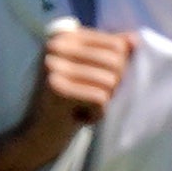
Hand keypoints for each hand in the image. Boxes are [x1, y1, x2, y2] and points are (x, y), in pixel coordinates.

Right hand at [0, 25, 134, 170]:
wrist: (37, 134)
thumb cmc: (69, 103)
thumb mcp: (89, 72)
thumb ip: (110, 53)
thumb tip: (135, 39)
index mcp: (64, 36)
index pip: (117, 45)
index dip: (117, 71)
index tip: (92, 83)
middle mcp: (55, 46)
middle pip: (116, 62)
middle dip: (111, 87)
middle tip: (87, 98)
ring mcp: (53, 66)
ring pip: (110, 82)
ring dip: (102, 102)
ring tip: (79, 106)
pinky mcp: (56, 89)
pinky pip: (101, 100)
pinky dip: (95, 114)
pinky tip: (76, 116)